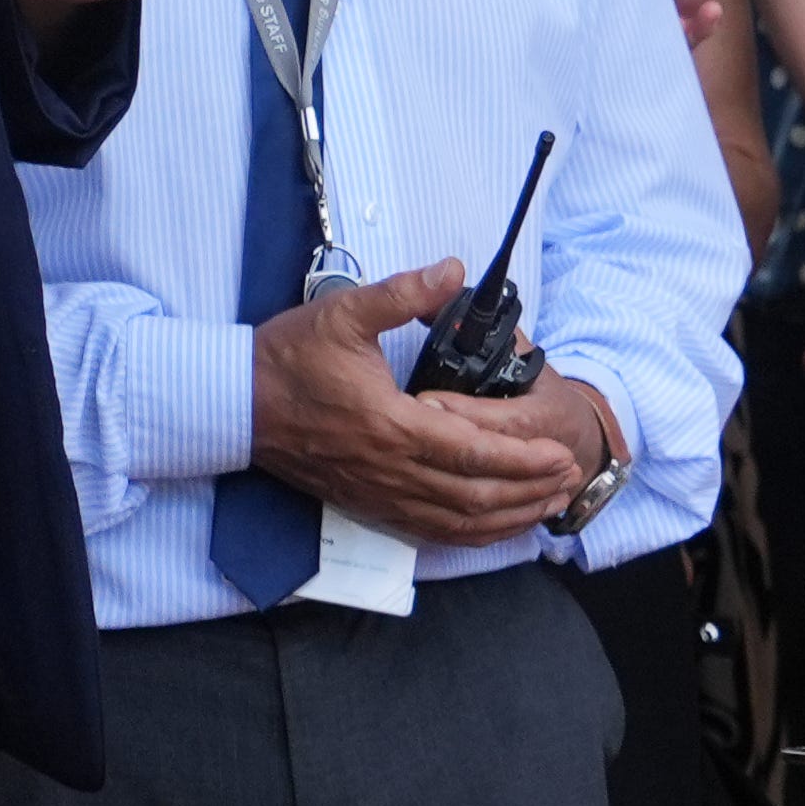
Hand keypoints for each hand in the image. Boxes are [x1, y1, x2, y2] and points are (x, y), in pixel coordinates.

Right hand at [247, 265, 590, 543]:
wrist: (233, 403)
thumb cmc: (286, 358)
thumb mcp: (342, 312)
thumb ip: (401, 293)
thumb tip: (449, 270)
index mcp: (392, 424)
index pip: (474, 452)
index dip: (524, 459)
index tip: (560, 453)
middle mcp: (391, 469)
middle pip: (479, 494)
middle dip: (533, 489)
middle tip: (571, 478)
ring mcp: (381, 494)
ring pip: (461, 521)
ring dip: (513, 517)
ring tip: (552, 504)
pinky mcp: (371, 506)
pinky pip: (434, 533)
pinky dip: (475, 534)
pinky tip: (501, 526)